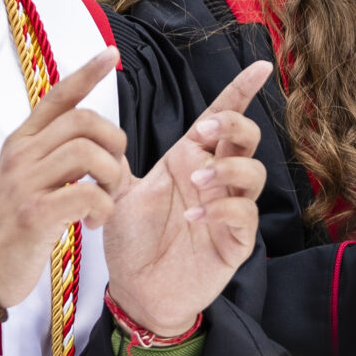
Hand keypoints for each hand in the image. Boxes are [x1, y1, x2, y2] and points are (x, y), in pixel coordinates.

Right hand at [0, 49, 128, 305]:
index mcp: (20, 143)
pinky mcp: (34, 214)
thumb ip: (48, 158)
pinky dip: (103, 209)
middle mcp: (21, 155)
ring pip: (89, 153)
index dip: (86, 73)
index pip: (57, 97)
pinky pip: (88, 194)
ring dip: (111, 178)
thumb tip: (89, 145)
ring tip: (104, 203)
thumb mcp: (21, 182)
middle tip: (114, 174)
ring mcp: (25, 183)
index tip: (110, 55)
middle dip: (114, 142)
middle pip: (84, 121)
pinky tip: (93, 224)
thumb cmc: (5, 230)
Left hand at [104, 61, 273, 338]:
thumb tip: (97, 125)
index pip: (221, 117)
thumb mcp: (119, 192)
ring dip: (229, 169)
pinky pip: (244, 214)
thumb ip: (113, 160)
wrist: (136, 290)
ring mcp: (229, 209)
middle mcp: (214, 179)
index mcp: (190, 159)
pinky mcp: (234, 241)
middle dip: (233, 126)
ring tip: (197, 182)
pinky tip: (196, 215)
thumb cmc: (132, 239)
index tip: (259, 66)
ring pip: (254, 173)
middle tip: (206, 134)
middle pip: (247, 137)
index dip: (241, 91)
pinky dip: (223, 208)